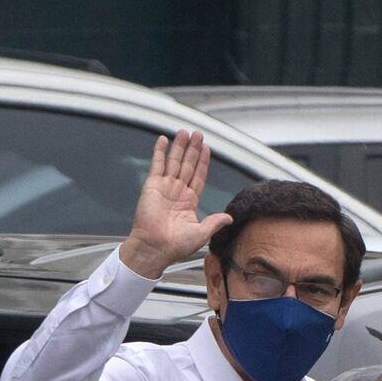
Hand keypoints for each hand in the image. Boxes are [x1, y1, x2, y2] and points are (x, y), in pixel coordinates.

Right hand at [118, 129, 231, 277]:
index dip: (203, 162)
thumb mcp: (201, 234)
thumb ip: (214, 222)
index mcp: (189, 202)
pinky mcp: (152, 186)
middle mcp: (177, 192)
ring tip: (184, 132)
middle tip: (198, 134)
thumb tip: (229, 218)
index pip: (198, 176)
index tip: (207, 149)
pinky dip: (160, 152)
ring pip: (174, 161)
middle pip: (187, 165)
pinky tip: (163, 140)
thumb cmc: (175, 246)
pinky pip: (157, 165)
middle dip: (193, 149)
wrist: (154, 248)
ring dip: (179, 146)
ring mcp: (164, 188)